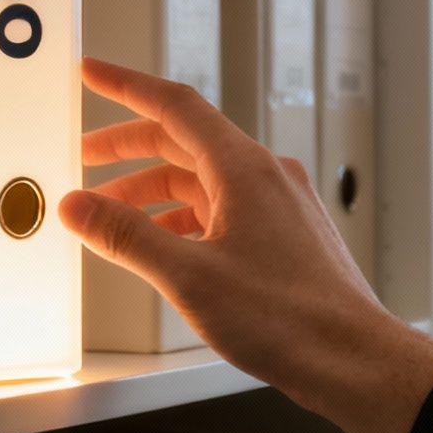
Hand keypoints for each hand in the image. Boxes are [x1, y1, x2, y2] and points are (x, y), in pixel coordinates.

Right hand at [59, 57, 432, 432]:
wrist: (354, 360)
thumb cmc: (289, 319)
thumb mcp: (187, 275)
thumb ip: (125, 236)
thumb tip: (79, 207)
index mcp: (243, 168)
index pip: (173, 105)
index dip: (124, 86)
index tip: (92, 73)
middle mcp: (265, 176)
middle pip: (184, 140)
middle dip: (128, 146)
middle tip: (86, 156)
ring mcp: (280, 204)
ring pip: (203, 178)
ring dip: (153, 189)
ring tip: (113, 214)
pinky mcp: (286, 235)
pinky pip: (224, 207)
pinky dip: (184, 215)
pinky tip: (164, 244)